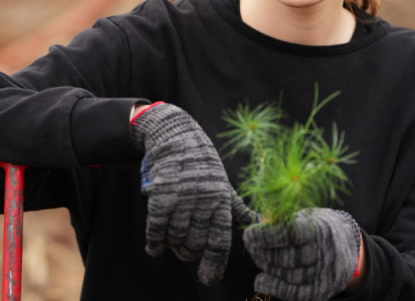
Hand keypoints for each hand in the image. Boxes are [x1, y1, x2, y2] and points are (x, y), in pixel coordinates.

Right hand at [131, 102, 237, 284]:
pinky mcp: (162, 196)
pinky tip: (153, 247)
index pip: (221, 242)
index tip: (208, 279)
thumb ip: (237, 208)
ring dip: (171, 245)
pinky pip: (156, 229)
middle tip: (184, 248)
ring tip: (170, 240)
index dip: (214, 265)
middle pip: (196, 244)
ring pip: (175, 238)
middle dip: (188, 252)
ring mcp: (182, 199)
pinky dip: (154, 242)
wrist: (175, 135)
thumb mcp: (223, 183)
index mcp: (222, 201)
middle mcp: (204, 202)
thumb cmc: (202, 162)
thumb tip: (261, 224)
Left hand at [243, 208, 360, 300]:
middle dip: (264, 252)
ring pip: (288, 275)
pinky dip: (274, 287)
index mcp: (319, 229)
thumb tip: (258, 224)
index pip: (291, 234)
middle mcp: (324, 254)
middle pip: (287, 258)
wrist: (347, 246)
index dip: (267, 235)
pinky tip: (260, 280)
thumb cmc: (316, 227)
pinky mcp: (321, 291)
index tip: (249, 234)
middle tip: (252, 245)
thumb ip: (282, 220)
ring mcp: (324, 275)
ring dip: (268, 267)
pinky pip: (295, 294)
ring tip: (260, 257)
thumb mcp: (305, 216)